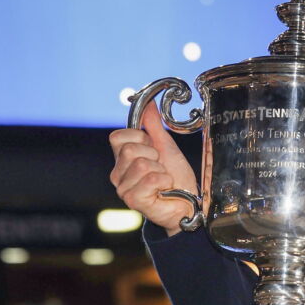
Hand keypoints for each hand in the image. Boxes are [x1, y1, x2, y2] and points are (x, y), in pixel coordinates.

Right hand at [108, 102, 199, 236]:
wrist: (188, 202)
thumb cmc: (176, 177)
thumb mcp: (166, 145)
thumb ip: (153, 125)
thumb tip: (148, 102)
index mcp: (122, 158)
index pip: (117, 137)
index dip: (139, 138)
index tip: (153, 149)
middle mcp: (118, 173)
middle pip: (129, 150)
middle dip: (153, 155)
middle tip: (160, 166)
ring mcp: (123, 188)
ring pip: (141, 164)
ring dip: (160, 171)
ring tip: (163, 180)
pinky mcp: (133, 200)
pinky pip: (150, 179)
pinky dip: (164, 182)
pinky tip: (164, 189)